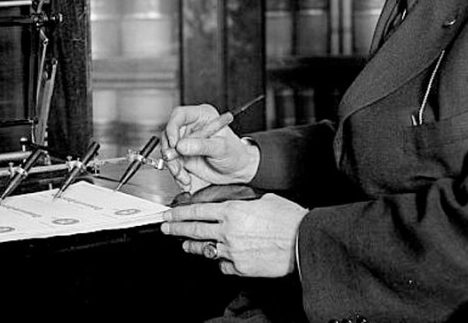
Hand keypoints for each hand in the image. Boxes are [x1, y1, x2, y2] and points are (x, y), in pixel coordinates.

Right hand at [161, 104, 259, 192]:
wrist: (237, 171)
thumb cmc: (235, 154)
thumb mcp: (221, 147)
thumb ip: (202, 145)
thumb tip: (182, 145)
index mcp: (202, 116)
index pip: (180, 115)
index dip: (173, 128)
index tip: (174, 143)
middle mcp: (191, 128)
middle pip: (169, 133)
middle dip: (170, 151)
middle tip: (175, 163)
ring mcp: (186, 142)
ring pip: (168, 150)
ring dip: (173, 165)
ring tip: (183, 176)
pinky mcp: (183, 156)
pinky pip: (172, 163)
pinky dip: (176, 174)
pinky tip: (186, 179)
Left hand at [161, 194, 307, 276]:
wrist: (302, 240)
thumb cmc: (289, 219)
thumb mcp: (265, 200)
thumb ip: (246, 204)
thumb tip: (241, 207)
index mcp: (232, 211)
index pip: (197, 210)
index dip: (180, 213)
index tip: (169, 214)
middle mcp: (228, 230)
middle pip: (194, 229)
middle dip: (175, 228)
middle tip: (165, 228)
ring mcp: (232, 250)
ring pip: (204, 249)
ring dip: (192, 246)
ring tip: (184, 244)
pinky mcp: (240, 267)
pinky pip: (223, 265)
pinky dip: (220, 261)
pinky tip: (219, 258)